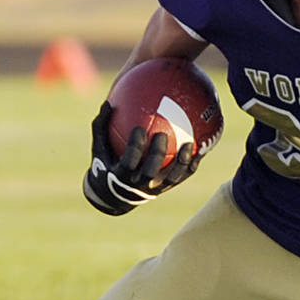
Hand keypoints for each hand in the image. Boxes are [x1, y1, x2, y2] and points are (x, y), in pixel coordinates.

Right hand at [82, 102, 197, 215]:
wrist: (113, 196)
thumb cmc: (105, 164)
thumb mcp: (99, 148)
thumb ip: (102, 127)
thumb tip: (107, 103)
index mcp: (121, 175)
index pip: (129, 161)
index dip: (135, 147)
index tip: (139, 129)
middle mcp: (139, 184)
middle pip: (150, 171)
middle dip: (157, 154)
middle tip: (162, 135)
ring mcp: (155, 188)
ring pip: (172, 177)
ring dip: (181, 162)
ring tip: (189, 144)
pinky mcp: (166, 188)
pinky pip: (182, 176)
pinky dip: (191, 164)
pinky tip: (200, 149)